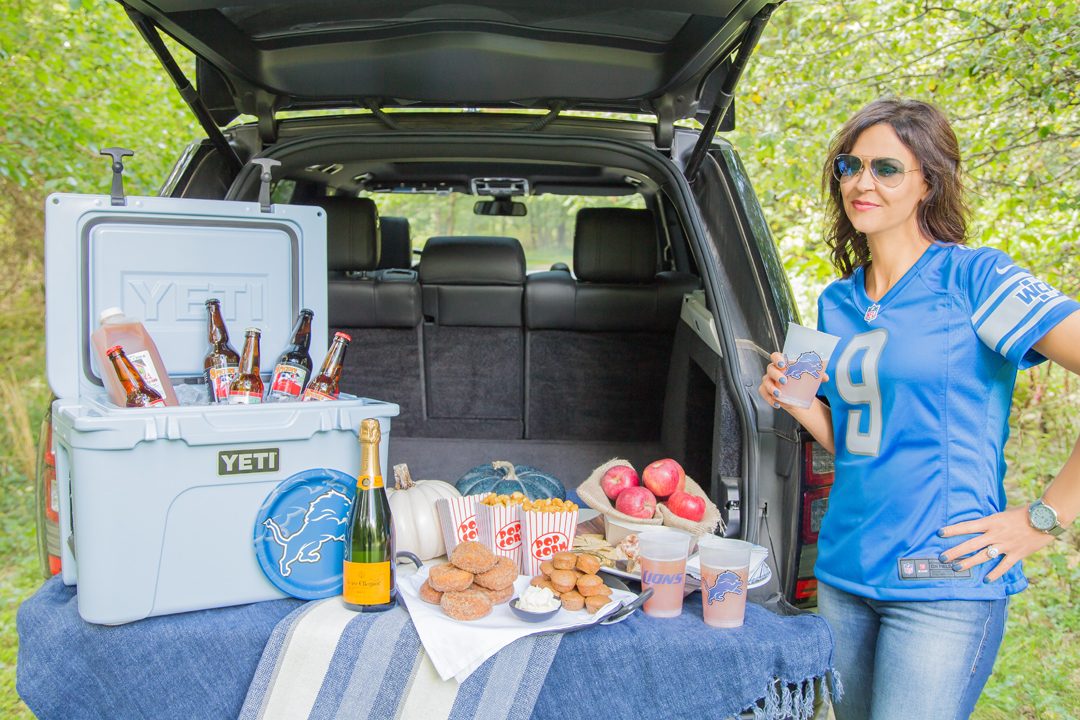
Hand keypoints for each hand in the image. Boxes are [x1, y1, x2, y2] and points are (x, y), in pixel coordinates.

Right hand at [757, 352, 828, 408]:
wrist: (798, 393)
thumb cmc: (801, 380)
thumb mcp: (810, 375)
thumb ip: (817, 374)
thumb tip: (825, 377)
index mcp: (783, 363)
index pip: (775, 356)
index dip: (777, 359)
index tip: (783, 365)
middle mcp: (774, 371)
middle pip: (770, 369)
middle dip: (776, 375)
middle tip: (784, 381)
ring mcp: (770, 381)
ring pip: (765, 382)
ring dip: (771, 388)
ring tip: (779, 394)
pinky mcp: (768, 392)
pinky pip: (764, 394)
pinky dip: (769, 399)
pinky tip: (777, 403)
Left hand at [938, 506, 1056, 581]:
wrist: (1045, 519)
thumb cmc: (1023, 514)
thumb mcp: (1002, 514)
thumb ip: (990, 523)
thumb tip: (978, 526)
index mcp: (991, 522)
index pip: (967, 526)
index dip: (953, 530)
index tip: (939, 533)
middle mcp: (995, 534)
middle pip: (971, 544)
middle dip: (955, 551)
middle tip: (942, 557)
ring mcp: (1005, 545)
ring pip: (983, 556)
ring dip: (969, 563)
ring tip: (956, 568)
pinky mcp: (1016, 554)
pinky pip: (1003, 566)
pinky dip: (995, 573)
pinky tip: (986, 579)